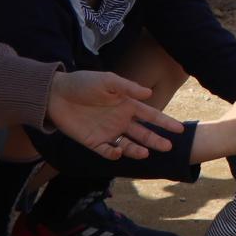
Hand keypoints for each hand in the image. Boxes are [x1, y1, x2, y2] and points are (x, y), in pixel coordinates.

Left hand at [47, 70, 182, 160]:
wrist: (55, 94)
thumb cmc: (83, 83)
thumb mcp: (107, 81)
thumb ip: (128, 88)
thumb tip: (149, 94)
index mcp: (127, 105)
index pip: (151, 115)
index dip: (165, 122)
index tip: (179, 130)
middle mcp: (121, 120)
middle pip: (143, 133)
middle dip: (156, 140)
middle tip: (168, 147)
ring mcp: (108, 132)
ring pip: (128, 145)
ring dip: (137, 150)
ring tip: (145, 153)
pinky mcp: (93, 141)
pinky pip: (106, 151)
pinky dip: (113, 154)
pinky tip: (117, 152)